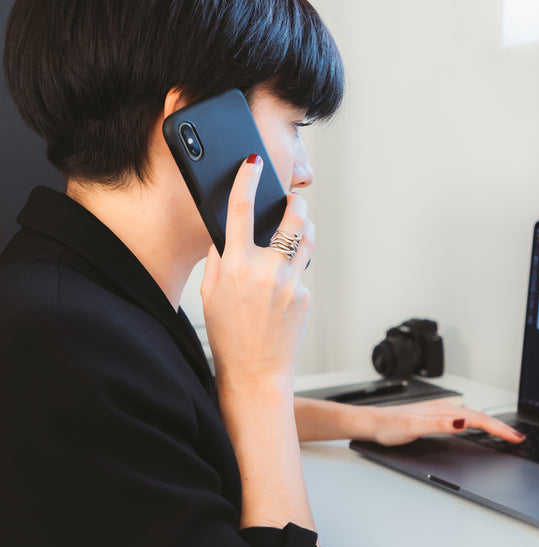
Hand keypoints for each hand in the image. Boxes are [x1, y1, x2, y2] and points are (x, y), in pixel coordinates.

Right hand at [201, 154, 315, 529]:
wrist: (255, 371)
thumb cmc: (229, 333)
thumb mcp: (210, 292)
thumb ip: (220, 258)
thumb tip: (229, 231)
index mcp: (235, 265)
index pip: (240, 208)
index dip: (247, 178)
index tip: (252, 161)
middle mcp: (265, 270)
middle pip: (292, 218)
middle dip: (295, 204)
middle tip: (293, 201)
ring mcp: (290, 283)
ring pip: (306, 241)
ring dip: (303, 230)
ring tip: (294, 233)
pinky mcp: (306, 296)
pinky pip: (302, 273)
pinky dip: (294, 274)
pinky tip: (282, 292)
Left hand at [368, 400, 525, 446]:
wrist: (373, 424)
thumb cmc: (390, 426)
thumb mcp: (415, 427)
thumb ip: (440, 424)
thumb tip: (463, 422)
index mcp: (444, 410)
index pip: (479, 419)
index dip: (499, 429)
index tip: (515, 437)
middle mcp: (445, 409)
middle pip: (481, 417)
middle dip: (502, 428)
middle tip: (519, 438)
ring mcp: (441, 413)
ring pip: (474, 418)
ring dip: (492, 425)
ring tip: (506, 434)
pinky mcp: (437, 418)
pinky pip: (465, 420)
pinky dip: (479, 425)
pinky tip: (479, 429)